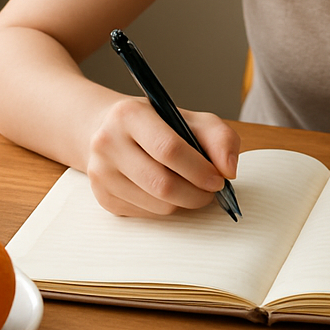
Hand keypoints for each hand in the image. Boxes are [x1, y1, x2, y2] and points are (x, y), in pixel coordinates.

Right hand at [84, 97, 240, 216]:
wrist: (110, 130)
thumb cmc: (157, 124)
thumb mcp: (190, 118)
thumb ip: (220, 138)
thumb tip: (229, 170)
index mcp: (129, 115)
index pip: (168, 149)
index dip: (199, 169)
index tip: (219, 179)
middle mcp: (107, 143)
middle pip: (162, 184)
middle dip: (196, 194)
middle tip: (211, 191)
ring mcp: (101, 173)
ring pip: (157, 205)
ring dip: (184, 203)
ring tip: (193, 189)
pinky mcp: (103, 197)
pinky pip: (147, 215)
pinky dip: (166, 208)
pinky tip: (169, 192)